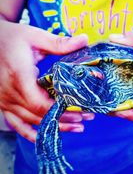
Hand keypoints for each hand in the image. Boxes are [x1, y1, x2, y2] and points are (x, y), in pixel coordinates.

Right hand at [0, 20, 93, 141]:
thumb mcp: (36, 37)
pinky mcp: (3, 103)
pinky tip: (44, 136)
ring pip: (29, 122)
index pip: (40, 103)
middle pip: (38, 115)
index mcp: (19, 76)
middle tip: (84, 120)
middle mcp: (10, 92)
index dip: (60, 111)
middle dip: (63, 120)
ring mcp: (4, 100)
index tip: (80, 112)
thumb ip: (60, 43)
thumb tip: (84, 40)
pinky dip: (30, 133)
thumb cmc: (12, 38)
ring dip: (52, 127)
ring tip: (74, 127)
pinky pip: (16, 124)